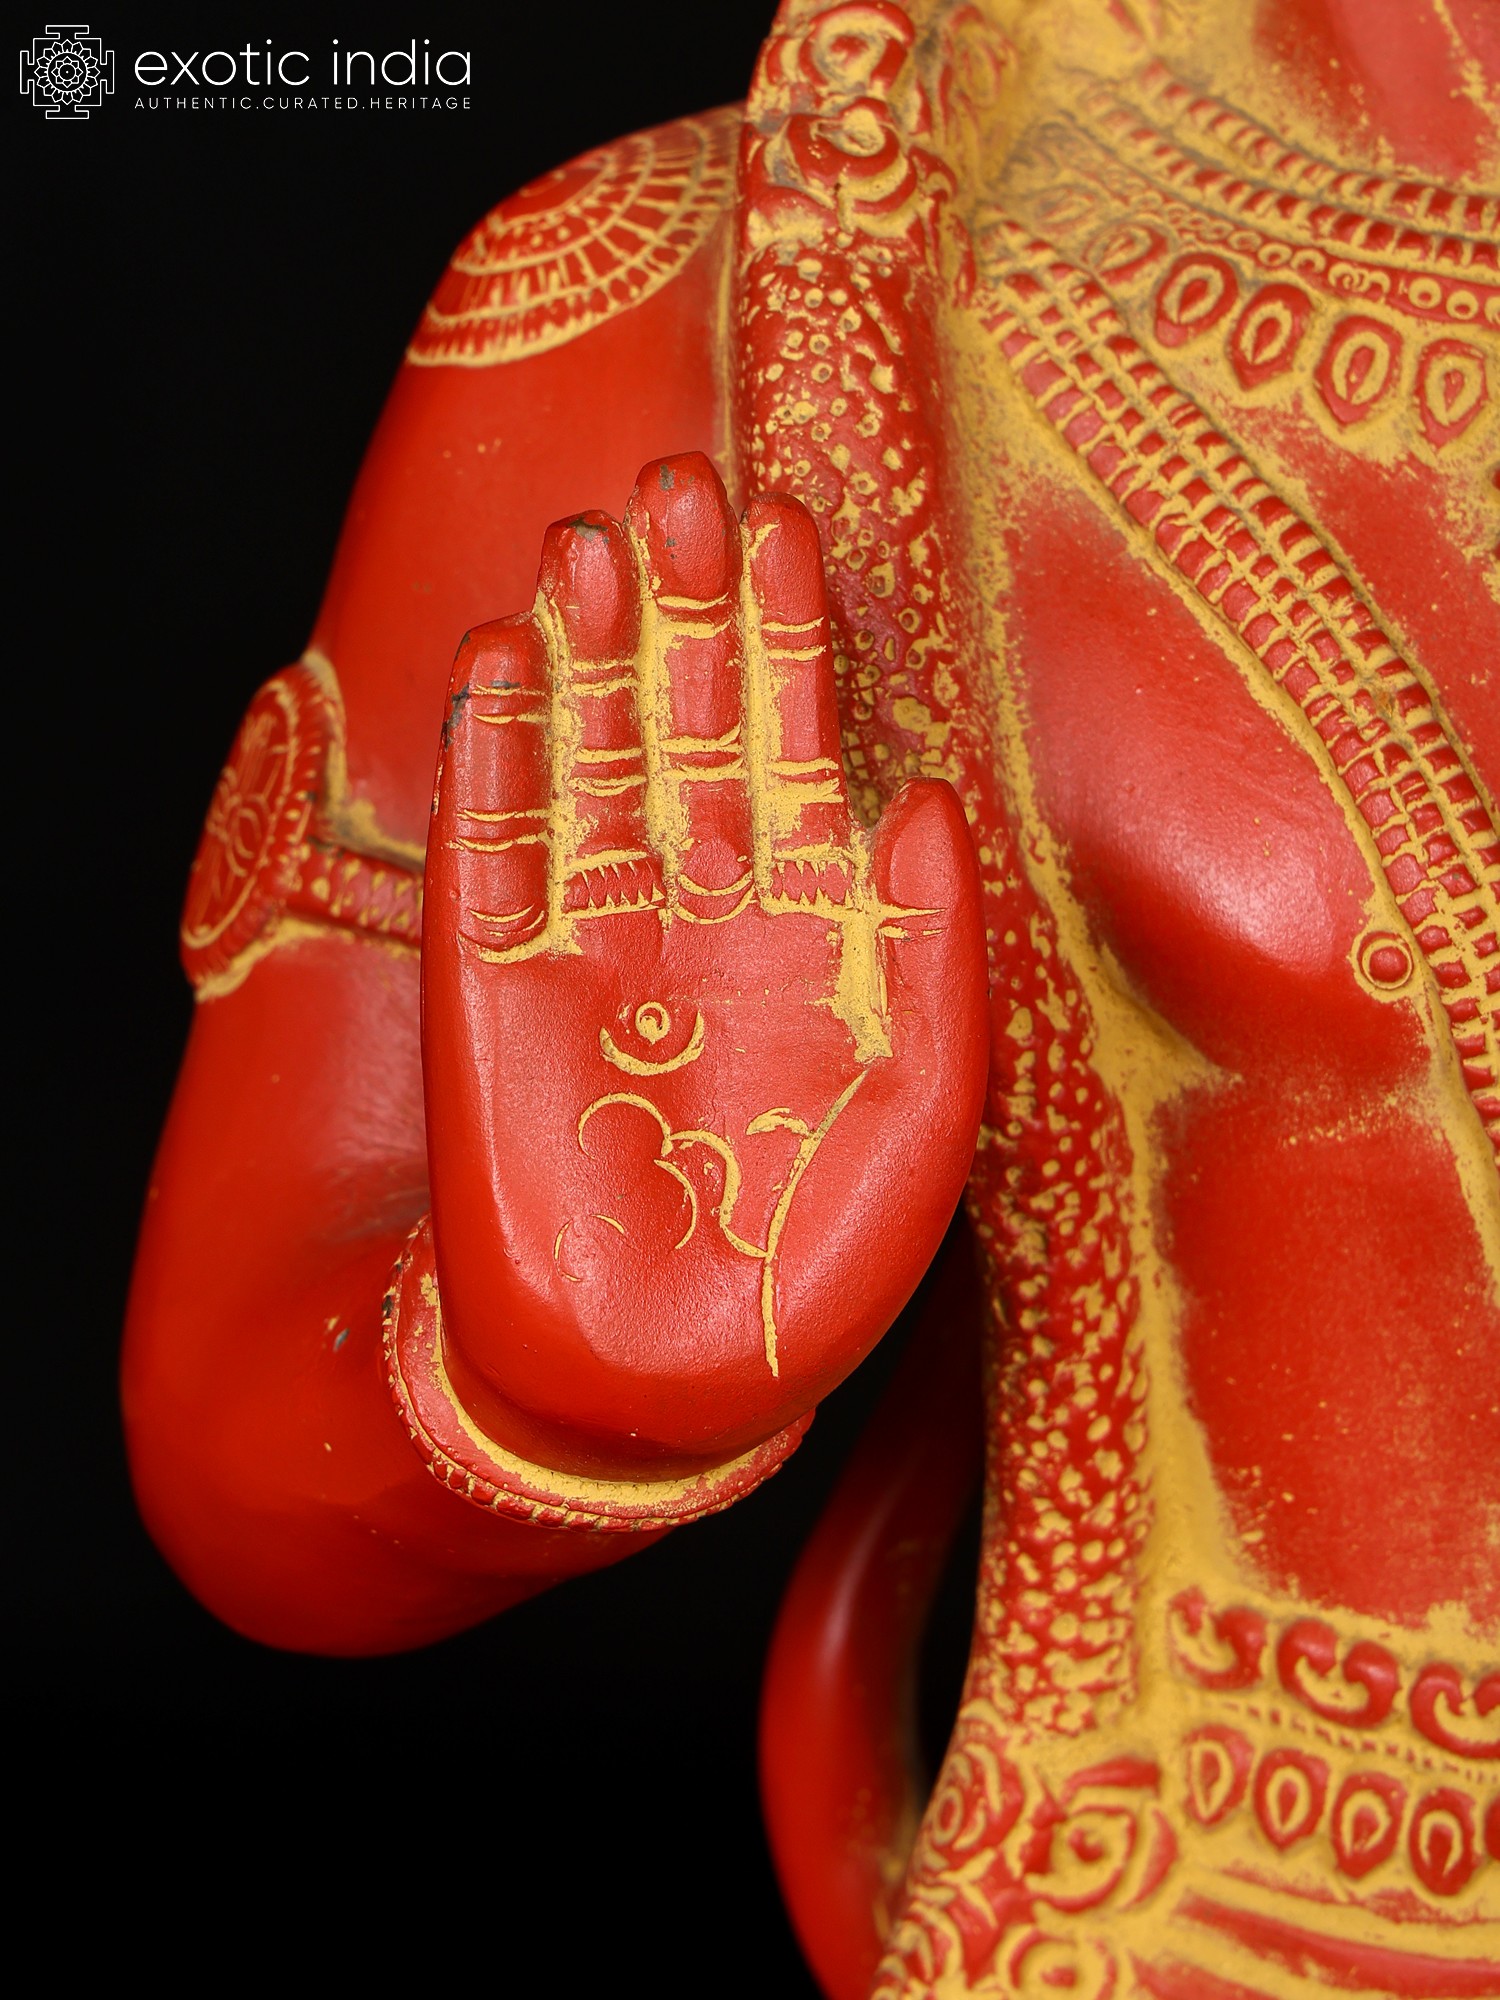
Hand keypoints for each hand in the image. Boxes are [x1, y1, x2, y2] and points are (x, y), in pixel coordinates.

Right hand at [422, 453, 986, 1475]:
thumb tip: (924, 796)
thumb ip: (927, 947)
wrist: (669, 1380)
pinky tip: (507, 658)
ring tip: (594, 540)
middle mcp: (696, 911)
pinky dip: (494, 753)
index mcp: (806, 927)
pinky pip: (488, 846)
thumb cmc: (817, 1255)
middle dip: (685, 609)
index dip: (786, 640)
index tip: (785, 527)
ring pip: (583, 758)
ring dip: (587, 650)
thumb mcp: (925, 1101)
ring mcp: (589, 939)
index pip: (793, 746)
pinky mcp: (490, 986)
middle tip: (683, 488)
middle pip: (682, 723)